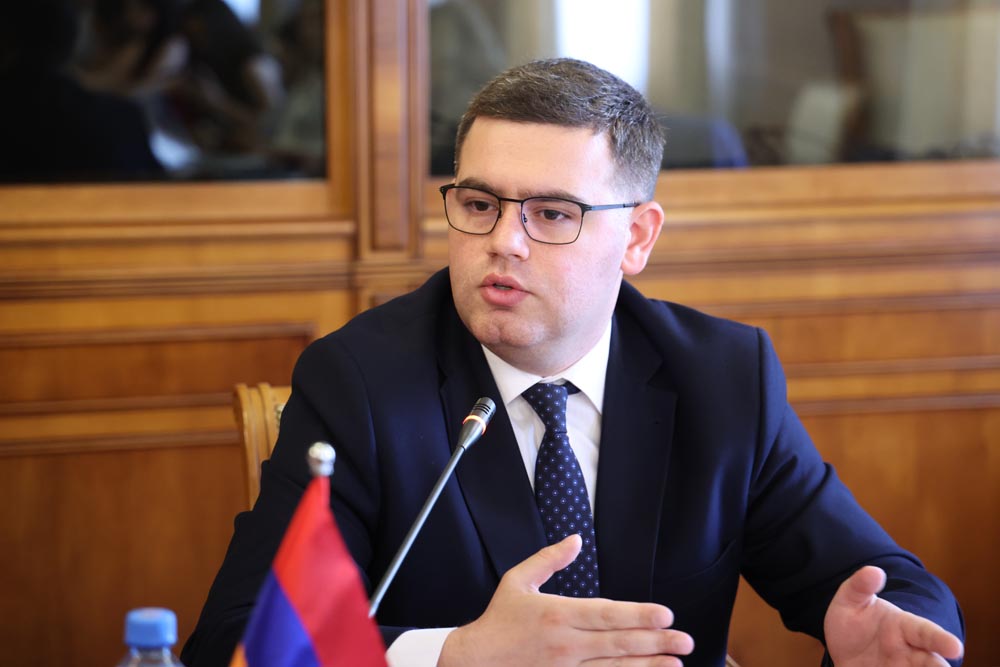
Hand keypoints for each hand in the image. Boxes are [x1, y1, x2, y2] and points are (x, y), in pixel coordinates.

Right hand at [438, 534, 693, 666]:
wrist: (473, 663)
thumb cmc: (498, 621)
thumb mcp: (517, 581)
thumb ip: (549, 560)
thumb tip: (576, 539)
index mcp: (556, 614)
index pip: (605, 614)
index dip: (637, 615)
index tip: (665, 614)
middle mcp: (564, 645)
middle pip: (617, 643)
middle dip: (655, 641)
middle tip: (685, 639)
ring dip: (648, 665)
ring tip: (676, 662)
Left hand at [824, 566, 963, 666]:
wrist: (841, 648)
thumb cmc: (853, 620)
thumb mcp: (850, 600)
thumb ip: (860, 586)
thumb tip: (874, 571)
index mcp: (904, 627)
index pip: (925, 632)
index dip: (941, 639)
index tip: (955, 647)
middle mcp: (909, 653)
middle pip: (930, 662)